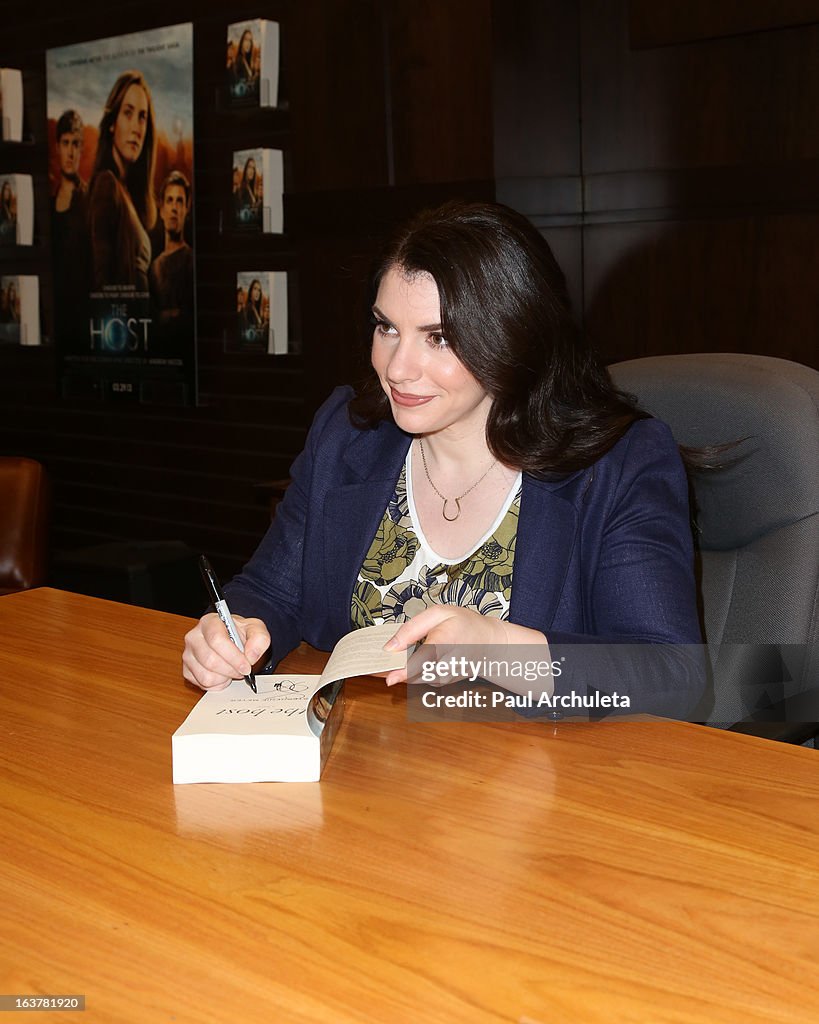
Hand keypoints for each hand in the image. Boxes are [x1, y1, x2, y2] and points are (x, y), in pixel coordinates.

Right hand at [182, 612, 269, 690]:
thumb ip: (260, 639)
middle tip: (242, 670)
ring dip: (225, 677)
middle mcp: (194, 637)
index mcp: (209, 622)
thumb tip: (250, 656)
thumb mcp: (256, 629)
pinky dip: (218, 684)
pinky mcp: (186, 670)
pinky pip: (202, 684)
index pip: (217, 640)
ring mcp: (188, 654)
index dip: (233, 657)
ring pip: (206, 676)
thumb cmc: (240, 633)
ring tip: (232, 669)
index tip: (246, 666)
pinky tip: (223, 674)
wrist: (232, 640)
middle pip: (211, 661)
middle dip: (231, 670)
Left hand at [381, 605, 510, 685]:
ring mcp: (447, 676)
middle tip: (378, 664)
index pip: (422, 662)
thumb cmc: (465, 624)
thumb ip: (412, 628)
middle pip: (414, 674)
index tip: (389, 679)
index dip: (404, 672)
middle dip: (394, 669)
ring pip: (416, 679)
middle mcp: (447, 664)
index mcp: (445, 643)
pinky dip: (413, 672)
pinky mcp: (444, 682)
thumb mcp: (438, 613)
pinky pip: (422, 679)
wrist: (489, 641)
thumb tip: (391, 646)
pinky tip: (412, 661)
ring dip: (402, 671)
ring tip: (396, 659)